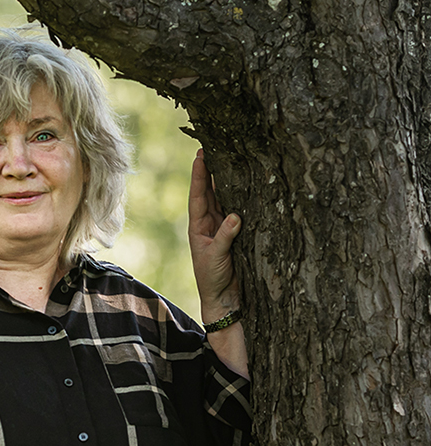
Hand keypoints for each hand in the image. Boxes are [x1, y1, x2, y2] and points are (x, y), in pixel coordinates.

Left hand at [187, 149, 241, 322]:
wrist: (224, 298)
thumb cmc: (213, 279)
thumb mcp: (216, 258)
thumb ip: (225, 237)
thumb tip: (235, 216)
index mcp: (198, 227)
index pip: (198, 196)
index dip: (200, 176)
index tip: (200, 155)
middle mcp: (209, 224)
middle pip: (210, 192)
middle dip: (212, 170)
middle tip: (214, 147)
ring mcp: (222, 227)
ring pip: (224, 199)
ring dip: (225, 180)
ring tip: (230, 158)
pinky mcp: (236, 234)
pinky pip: (237, 211)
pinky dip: (240, 197)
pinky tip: (246, 183)